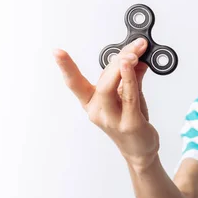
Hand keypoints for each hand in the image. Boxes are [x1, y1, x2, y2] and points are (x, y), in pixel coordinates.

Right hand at [53, 38, 159, 168]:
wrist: (140, 151)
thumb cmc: (131, 123)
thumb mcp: (130, 96)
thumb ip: (132, 77)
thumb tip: (137, 57)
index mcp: (92, 103)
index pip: (74, 83)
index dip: (66, 67)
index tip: (56, 51)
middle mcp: (97, 111)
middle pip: (102, 81)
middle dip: (117, 60)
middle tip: (135, 46)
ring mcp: (112, 119)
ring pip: (109, 88)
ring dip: (121, 68)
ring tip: (132, 54)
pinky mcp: (129, 124)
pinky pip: (129, 98)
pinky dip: (130, 80)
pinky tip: (133, 67)